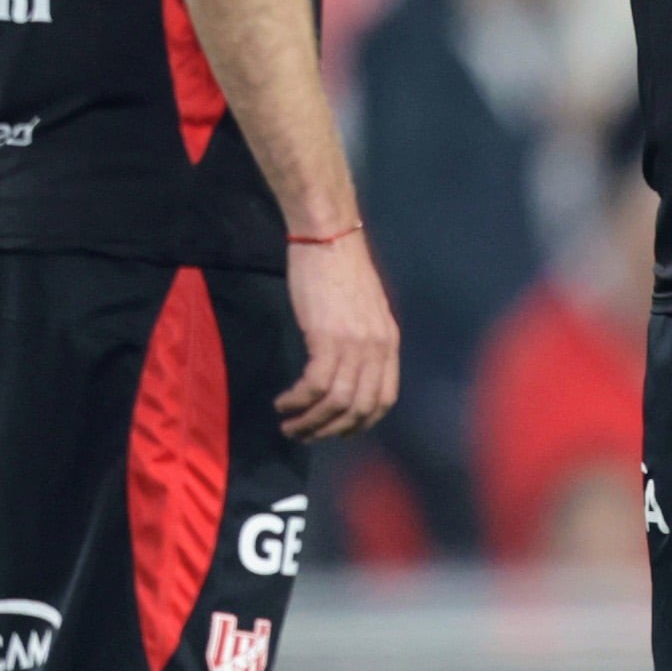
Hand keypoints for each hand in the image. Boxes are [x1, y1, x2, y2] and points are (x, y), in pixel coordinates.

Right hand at [278, 232, 400, 440]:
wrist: (328, 235)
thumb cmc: (339, 268)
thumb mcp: (364, 309)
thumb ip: (363, 339)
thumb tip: (349, 368)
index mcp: (389, 342)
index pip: (384, 399)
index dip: (361, 423)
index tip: (337, 431)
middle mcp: (377, 347)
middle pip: (360, 408)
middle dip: (330, 430)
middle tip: (305, 435)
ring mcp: (354, 343)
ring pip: (336, 402)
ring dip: (310, 421)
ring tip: (288, 425)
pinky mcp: (326, 337)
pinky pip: (315, 385)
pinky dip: (298, 400)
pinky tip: (283, 402)